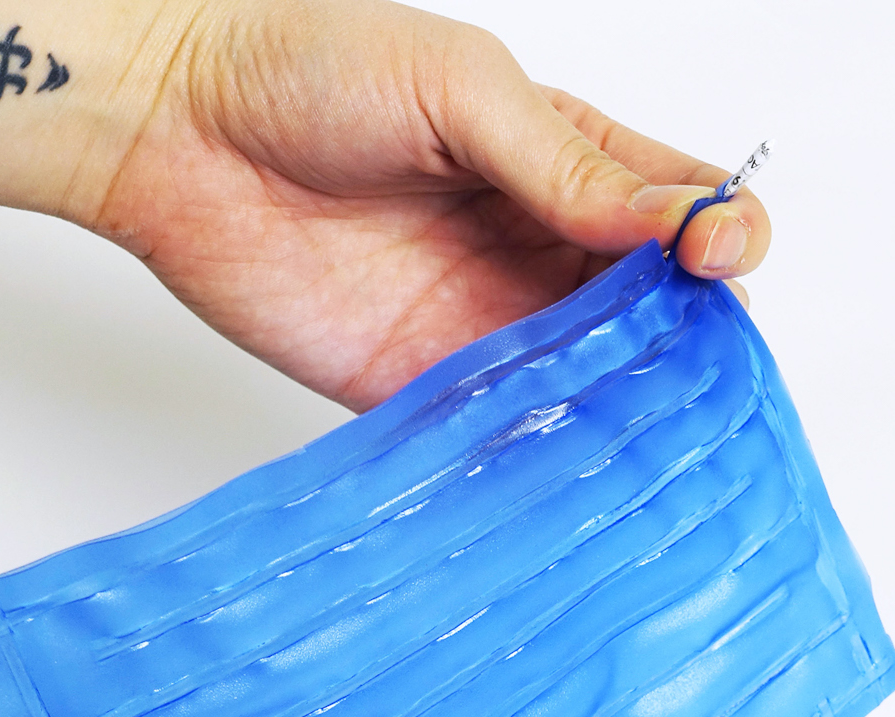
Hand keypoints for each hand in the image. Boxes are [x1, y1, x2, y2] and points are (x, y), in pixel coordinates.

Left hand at [0, 0, 770, 408]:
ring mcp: (484, 325)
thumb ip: (570, 166)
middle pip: (656, 316)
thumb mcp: (460, 92)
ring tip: (647, 429)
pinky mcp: (419, 390)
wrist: (171, 128)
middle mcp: (538, 250)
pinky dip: (541, 458)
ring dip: (629, 410)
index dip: (722, 242)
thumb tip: (684, 221)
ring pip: (592, 385)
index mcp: (568, 161)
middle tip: (693, 363)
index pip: (686, 213)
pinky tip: (569, 468)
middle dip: (692, 344)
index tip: (712, 258)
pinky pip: (500, 435)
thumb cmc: (307, 69)